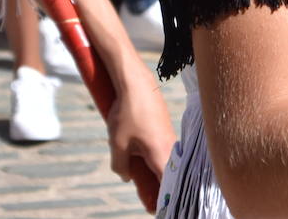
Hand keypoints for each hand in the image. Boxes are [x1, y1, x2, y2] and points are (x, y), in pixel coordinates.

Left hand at [105, 74, 176, 211]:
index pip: (167, 185)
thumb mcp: (117, 144)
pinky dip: (153, 157)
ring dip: (154, 171)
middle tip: (148, 201)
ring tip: (143, 183)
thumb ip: (121, 166)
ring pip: (164, 160)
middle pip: (168, 174)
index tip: (156, 209)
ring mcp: (168, 135)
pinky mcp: (163, 126)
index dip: (162, 199)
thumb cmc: (127, 112)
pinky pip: (161, 148)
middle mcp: (170, 147)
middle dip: (158, 188)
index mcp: (161, 154)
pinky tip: (139, 157)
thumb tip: (127, 176)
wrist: (134, 81)